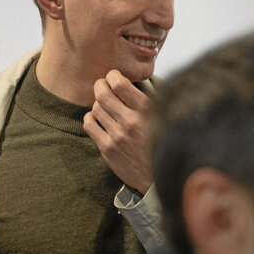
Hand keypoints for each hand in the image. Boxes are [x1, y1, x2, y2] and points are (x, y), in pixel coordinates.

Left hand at [83, 70, 152, 193]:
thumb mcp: (164, 117)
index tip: (114, 77)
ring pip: (95, 108)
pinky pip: (89, 125)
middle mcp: (131, 122)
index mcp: (148, 111)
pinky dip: (90, 118)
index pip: (120, 84)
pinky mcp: (108, 150)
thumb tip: (136, 79)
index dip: (113, 76)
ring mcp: (118, 137)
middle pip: (103, 94)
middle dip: (100, 85)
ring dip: (97, 103)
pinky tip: (97, 119)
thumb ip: (152, 98)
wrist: (160, 177)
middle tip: (102, 85)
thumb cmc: (163, 142)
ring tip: (104, 105)